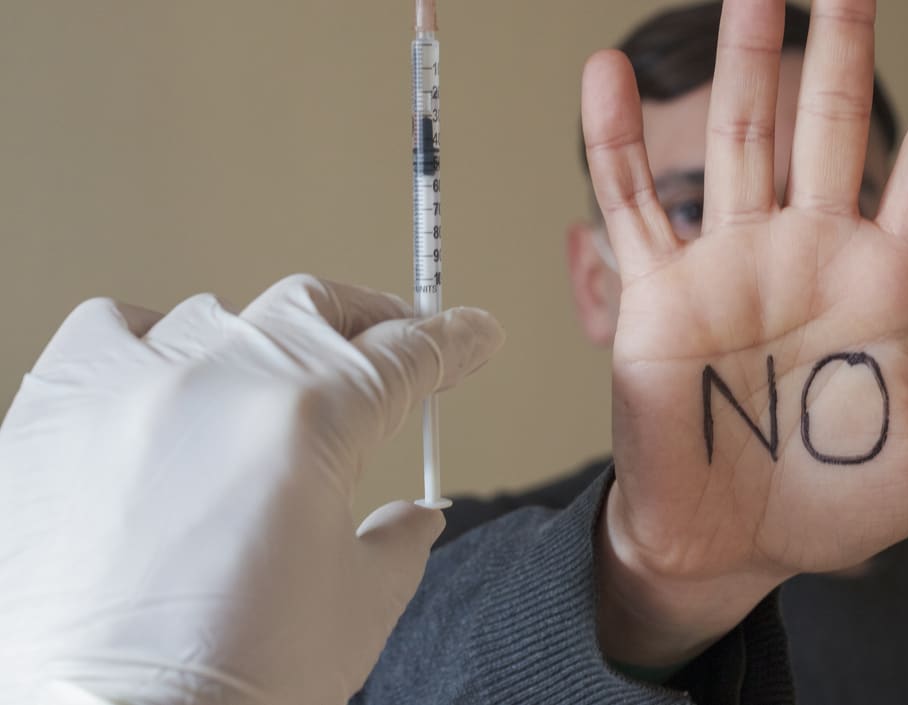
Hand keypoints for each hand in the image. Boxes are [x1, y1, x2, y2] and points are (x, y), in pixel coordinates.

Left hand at [0, 275, 502, 704]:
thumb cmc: (229, 687)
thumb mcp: (357, 609)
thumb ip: (400, 542)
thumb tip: (415, 518)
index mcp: (308, 424)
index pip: (405, 354)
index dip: (454, 341)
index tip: (472, 335)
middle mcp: (217, 384)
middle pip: (316, 310)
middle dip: (371, 323)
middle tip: (395, 343)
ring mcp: (131, 390)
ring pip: (216, 315)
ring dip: (265, 345)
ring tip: (278, 389)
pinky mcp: (57, 414)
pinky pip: (111, 330)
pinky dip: (153, 344)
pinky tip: (170, 382)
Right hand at [584, 0, 907, 664]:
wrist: (728, 546)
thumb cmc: (832, 502)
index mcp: (886, 283)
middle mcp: (809, 253)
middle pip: (829, 126)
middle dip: (842, 45)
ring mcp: (731, 265)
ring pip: (739, 141)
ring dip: (741, 62)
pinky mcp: (659, 294)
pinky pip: (632, 205)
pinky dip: (615, 143)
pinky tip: (606, 76)